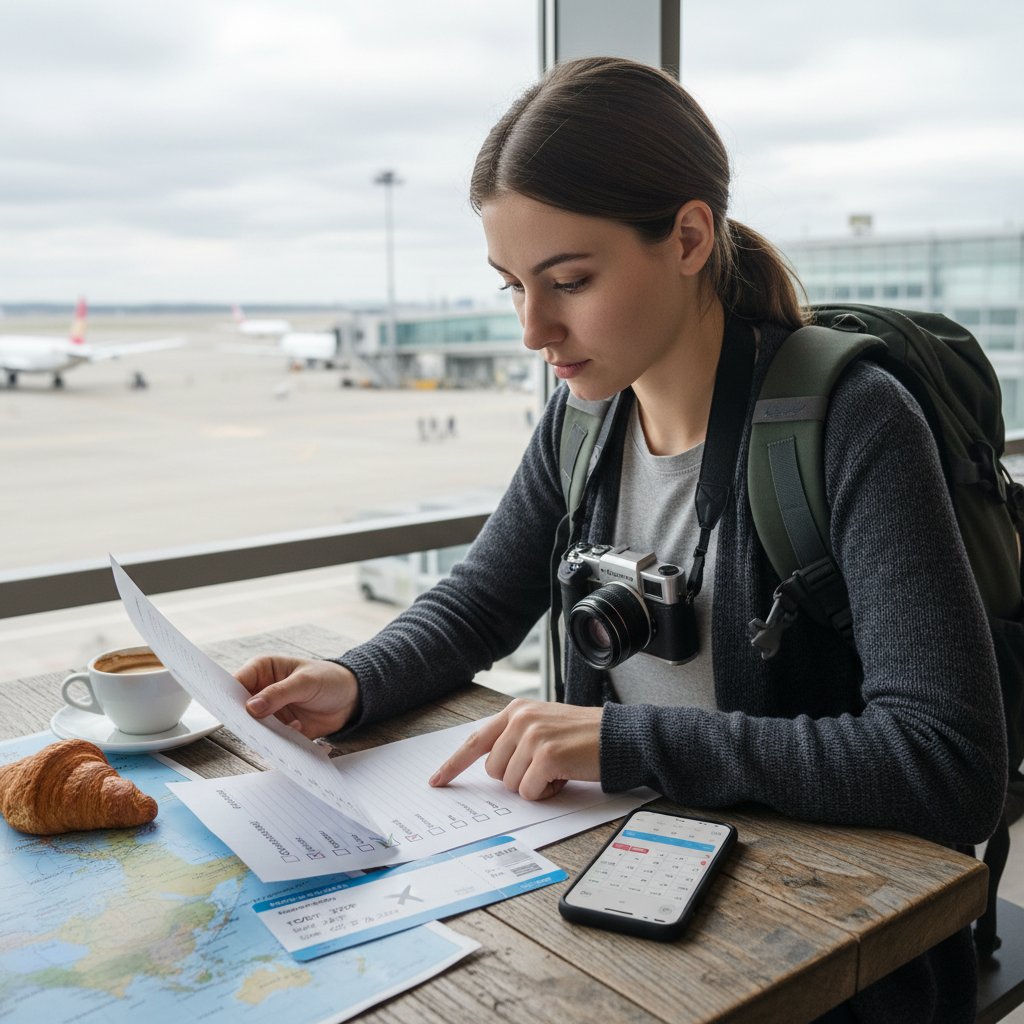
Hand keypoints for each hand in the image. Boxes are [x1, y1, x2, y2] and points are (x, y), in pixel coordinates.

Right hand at [235, 655, 359, 739]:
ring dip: (263, 732)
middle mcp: (262, 691)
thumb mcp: (305, 682)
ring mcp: (270, 712)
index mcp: (263, 670)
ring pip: (254, 726)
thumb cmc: (328, 679)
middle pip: (241, 708)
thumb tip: (251, 707)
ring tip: (278, 732)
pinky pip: (271, 739)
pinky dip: (278, 741)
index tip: (228, 711)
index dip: (228, 696)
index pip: (237, 682)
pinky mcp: (280, 729)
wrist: (351, 698)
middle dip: (244, 719)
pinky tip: (295, 733)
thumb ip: (278, 693)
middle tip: (249, 728)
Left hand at [429, 698, 601, 800]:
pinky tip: (563, 776)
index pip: (476, 740)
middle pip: (492, 770)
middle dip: (516, 776)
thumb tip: (490, 767)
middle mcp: (521, 719)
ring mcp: (533, 737)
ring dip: (533, 785)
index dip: (454, 764)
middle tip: (545, 766)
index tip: (436, 781)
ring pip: (509, 783)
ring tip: (557, 768)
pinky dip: (545, 793)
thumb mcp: (543, 726)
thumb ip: (515, 738)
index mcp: (517, 711)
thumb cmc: (582, 736)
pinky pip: (528, 792)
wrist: (618, 736)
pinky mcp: (546, 756)